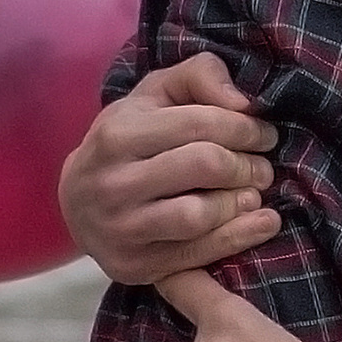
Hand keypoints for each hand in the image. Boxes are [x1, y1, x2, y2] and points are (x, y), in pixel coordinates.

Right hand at [58, 55, 278, 284]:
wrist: (78, 199)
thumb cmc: (130, 137)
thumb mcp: (155, 93)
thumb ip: (200, 75)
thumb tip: (243, 102)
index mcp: (118, 134)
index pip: (200, 124)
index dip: (244, 129)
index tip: (264, 135)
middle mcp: (113, 183)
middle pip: (205, 166)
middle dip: (247, 165)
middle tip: (262, 168)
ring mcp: (121, 229)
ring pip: (200, 216)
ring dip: (241, 203)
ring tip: (253, 194)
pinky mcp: (133, 266)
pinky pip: (198, 255)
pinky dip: (239, 238)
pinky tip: (260, 223)